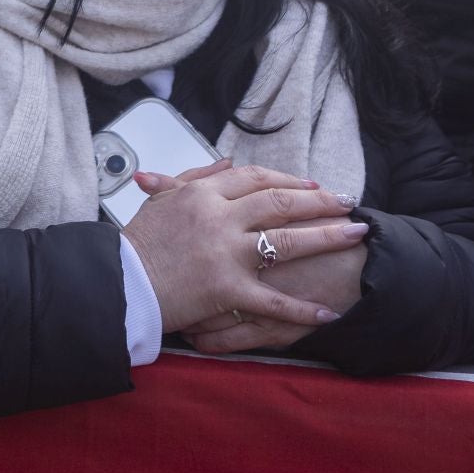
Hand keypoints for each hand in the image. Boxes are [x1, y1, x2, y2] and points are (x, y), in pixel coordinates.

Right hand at [120, 163, 362, 334]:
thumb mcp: (162, 201)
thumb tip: (227, 159)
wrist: (119, 282)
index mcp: (203, 194)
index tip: (313, 184)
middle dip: (319, 201)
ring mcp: (225, 254)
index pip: (255, 178)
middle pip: (280, 202)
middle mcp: (219, 218)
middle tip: (348, 202)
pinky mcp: (227, 290)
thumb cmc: (136, 243)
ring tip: (355, 235)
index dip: (288, 179)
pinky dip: (302, 309)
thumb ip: (194, 177)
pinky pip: (273, 301)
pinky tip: (328, 312)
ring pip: (286, 241)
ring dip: (326, 237)